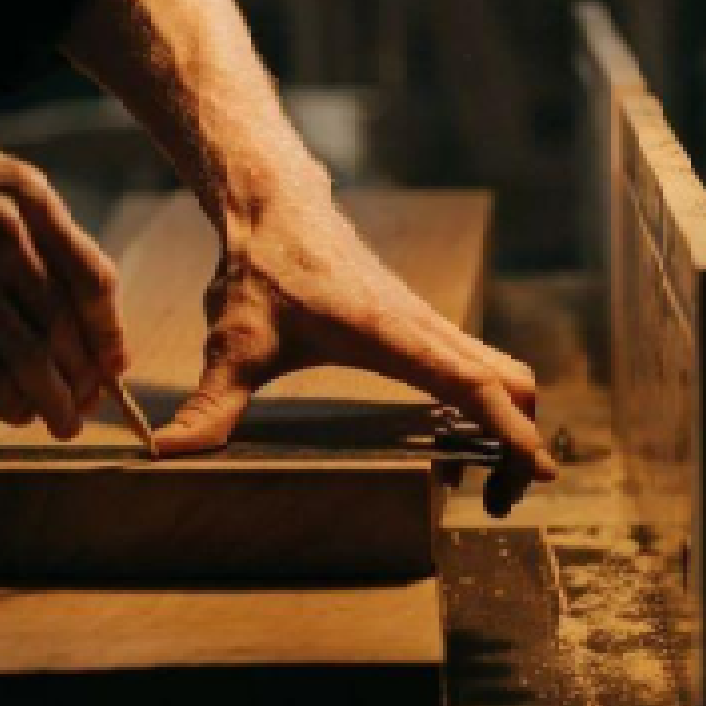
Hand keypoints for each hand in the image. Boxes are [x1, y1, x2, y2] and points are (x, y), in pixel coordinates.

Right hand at [0, 100, 123, 437]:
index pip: (95, 278)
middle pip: (69, 325)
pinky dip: (8, 402)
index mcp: (29, 197)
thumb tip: (71, 269)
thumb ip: (29, 210)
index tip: (115, 360)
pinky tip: (17, 414)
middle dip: (87, 374)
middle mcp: (9, 236)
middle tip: (91, 402)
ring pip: (36, 357)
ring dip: (57, 400)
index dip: (110, 329)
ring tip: (65, 424)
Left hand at [155, 176, 557, 514]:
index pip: (476, 386)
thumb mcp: (235, 343)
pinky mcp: (415, 323)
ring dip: (509, 419)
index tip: (536, 475)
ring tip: (484, 477)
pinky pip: (473, 362)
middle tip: (494, 499)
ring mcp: (425, 323)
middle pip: (511, 380)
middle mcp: (423, 328)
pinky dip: (487, 399)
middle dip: (521, 439)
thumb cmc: (261, 270)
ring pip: (498, 369)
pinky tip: (455, 432)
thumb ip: (210, 404)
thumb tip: (168, 454)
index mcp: (395, 336)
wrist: (275, 207)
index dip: (512, 432)